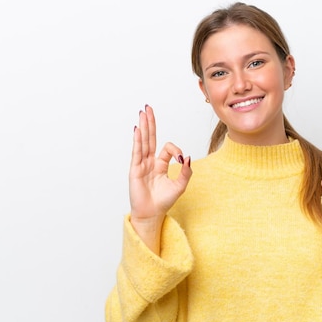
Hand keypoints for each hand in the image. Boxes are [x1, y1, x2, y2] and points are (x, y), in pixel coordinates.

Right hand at [129, 105, 191, 223]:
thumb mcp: (180, 186)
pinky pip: (137, 152)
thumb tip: (186, 156)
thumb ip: (185, 172)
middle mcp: (149, 162)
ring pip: (143, 142)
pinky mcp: (135, 170)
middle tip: (148, 108)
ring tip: (142, 112)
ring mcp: (141, 165)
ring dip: (143, 126)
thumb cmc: (164, 202)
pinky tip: (137, 129)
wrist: (152, 214)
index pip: (166, 148)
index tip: (180, 159)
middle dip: (150, 123)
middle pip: (150, 138)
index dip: (175, 149)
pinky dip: (137, 140)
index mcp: (160, 164)